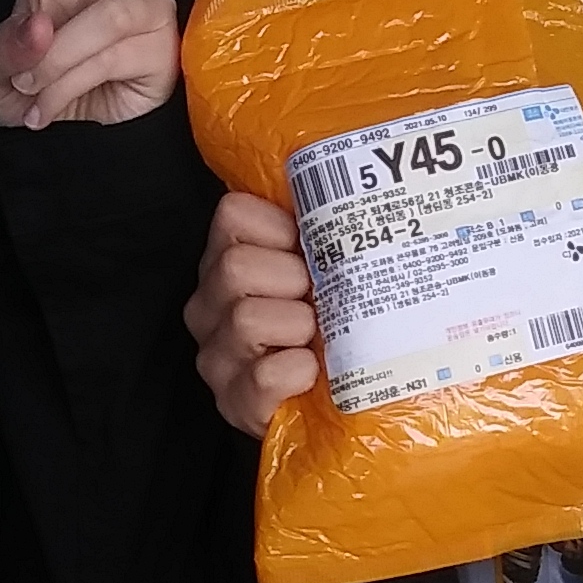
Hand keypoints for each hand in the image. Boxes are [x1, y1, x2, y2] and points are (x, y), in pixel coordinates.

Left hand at [0, 0, 256, 127]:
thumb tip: (44, 31)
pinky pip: (115, 55)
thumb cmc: (23, 89)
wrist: (57, 144)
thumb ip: (12, 49)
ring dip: (55, 64)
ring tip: (34, 96)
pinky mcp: (167, 42)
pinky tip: (63, 105)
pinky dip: (73, 85)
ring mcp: (144, 0)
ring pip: (103, 15)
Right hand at [185, 189, 318, 436]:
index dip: (280, 228)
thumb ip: (327, 231)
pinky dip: (298, 371)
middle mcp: (209, 306)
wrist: (334, 404)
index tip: (307, 250)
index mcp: (227, 261)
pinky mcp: (234, 404)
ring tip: (316, 338)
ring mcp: (216, 357)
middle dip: (292, 279)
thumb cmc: (335, 326)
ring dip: (298, 326)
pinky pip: (263, 377)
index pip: (234, 214)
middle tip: (317, 299)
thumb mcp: (329, 270)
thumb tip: (372, 177)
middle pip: (235, 266)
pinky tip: (312, 371)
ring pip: (246, 318)